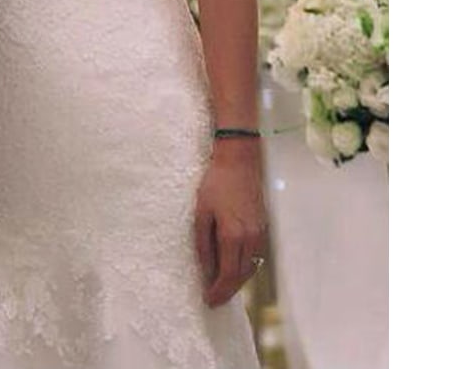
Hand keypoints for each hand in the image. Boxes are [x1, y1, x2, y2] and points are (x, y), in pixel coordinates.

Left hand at [193, 138, 268, 306]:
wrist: (239, 162)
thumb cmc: (215, 185)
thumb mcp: (201, 213)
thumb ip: (203, 244)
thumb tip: (205, 268)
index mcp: (233, 236)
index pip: (227, 274)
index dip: (218, 290)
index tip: (209, 300)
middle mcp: (250, 238)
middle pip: (241, 275)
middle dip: (228, 291)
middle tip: (214, 299)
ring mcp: (259, 233)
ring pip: (250, 267)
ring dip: (237, 281)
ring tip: (222, 287)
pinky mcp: (262, 227)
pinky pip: (254, 256)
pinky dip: (244, 267)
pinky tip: (233, 268)